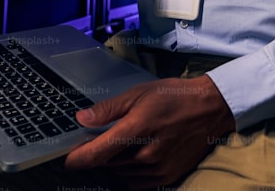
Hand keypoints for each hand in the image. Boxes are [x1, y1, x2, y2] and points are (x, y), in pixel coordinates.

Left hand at [64, 76, 235, 188]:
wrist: (210, 109)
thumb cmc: (173, 96)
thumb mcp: (138, 94)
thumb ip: (108, 109)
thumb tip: (81, 119)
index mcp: (136, 130)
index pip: (96, 154)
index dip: (76, 160)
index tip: (64, 161)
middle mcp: (145, 154)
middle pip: (107, 164)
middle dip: (99, 154)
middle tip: (101, 138)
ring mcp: (157, 169)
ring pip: (121, 172)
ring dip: (116, 162)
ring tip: (126, 142)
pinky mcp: (167, 176)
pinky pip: (136, 181)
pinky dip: (130, 171)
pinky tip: (136, 155)